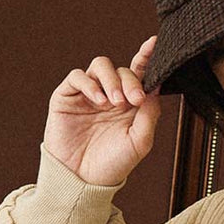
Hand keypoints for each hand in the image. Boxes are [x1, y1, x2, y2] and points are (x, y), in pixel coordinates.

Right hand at [43, 34, 161, 185]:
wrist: (83, 180)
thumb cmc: (113, 164)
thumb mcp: (139, 141)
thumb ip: (150, 114)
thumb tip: (156, 86)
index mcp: (130, 104)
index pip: (139, 73)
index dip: (146, 56)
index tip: (154, 43)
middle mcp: (110, 94)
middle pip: (121, 69)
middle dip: (130, 81)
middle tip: (133, 100)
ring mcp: (88, 94)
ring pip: (100, 66)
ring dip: (110, 80)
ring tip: (114, 102)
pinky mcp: (67, 96)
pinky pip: (78, 77)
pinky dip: (89, 84)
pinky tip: (98, 100)